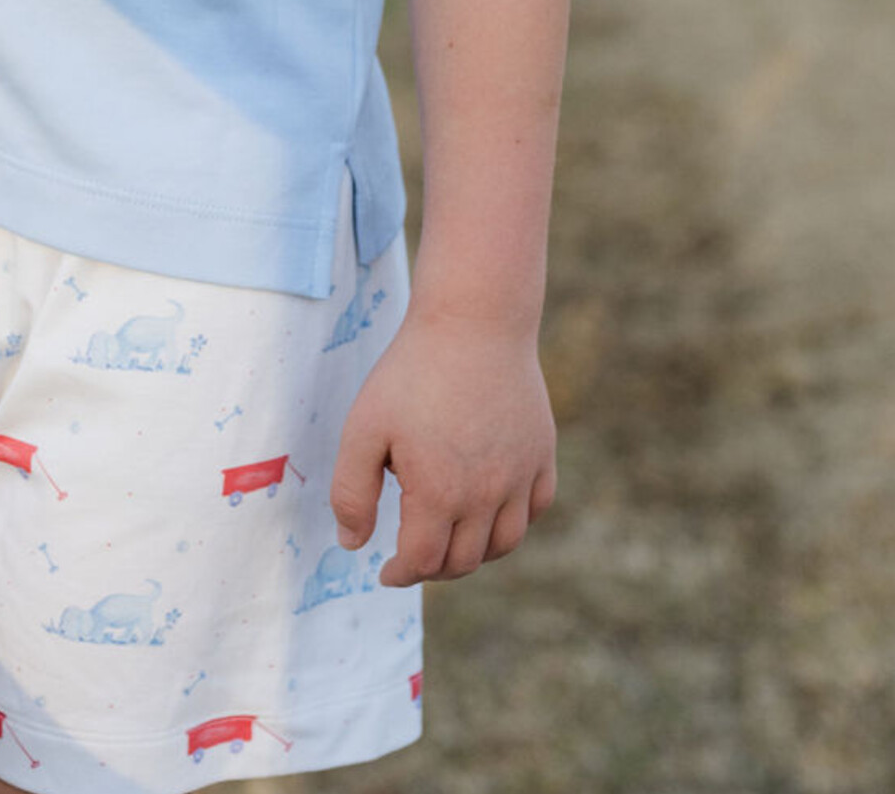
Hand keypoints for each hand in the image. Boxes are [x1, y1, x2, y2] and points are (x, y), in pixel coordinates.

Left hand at [329, 306, 556, 586]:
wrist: (473, 321)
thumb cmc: (413, 372)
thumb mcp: (363, 428)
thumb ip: (352, 493)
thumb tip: (354, 545)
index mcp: (440, 494)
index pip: (423, 562)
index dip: (401, 574)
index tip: (386, 571)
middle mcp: (488, 495)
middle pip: (464, 561)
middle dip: (433, 568)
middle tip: (413, 556)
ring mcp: (522, 476)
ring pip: (504, 543)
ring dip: (475, 553)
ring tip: (450, 539)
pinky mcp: (542, 453)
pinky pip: (535, 509)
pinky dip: (513, 523)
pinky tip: (490, 510)